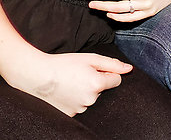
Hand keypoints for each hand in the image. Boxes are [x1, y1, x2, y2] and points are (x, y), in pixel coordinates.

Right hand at [6, 49, 130, 115]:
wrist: (37, 76)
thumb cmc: (64, 64)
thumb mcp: (90, 58)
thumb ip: (112, 64)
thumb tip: (129, 69)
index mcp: (97, 84)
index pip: (117, 81)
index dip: (108, 74)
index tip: (96, 70)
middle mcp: (90, 100)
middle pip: (103, 90)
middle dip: (96, 83)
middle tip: (79, 75)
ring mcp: (80, 109)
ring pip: (91, 98)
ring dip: (85, 91)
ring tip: (70, 83)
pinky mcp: (70, 115)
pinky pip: (80, 105)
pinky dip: (76, 99)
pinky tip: (66, 91)